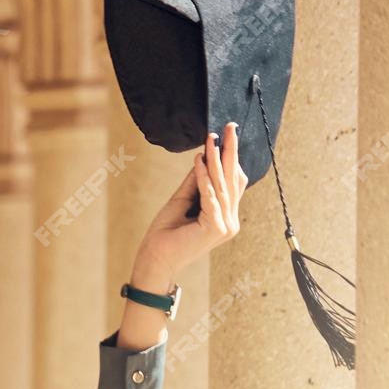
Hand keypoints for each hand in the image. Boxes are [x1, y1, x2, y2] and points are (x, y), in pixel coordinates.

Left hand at [131, 122, 247, 291]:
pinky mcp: (215, 227)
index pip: (233, 182)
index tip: (228, 134)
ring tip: (213, 138)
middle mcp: (230, 221)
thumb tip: (204, 157)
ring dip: (217, 159)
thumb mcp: (181, 201)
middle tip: (230, 127)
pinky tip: (200, 159)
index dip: (231, 158)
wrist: (154, 261)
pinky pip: (210, 195)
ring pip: (222, 185)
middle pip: (232, 180)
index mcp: (225, 216)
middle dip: (230, 151)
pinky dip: (204, 176)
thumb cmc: (165, 234)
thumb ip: (195, 182)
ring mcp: (226, 225)